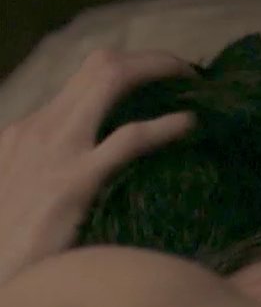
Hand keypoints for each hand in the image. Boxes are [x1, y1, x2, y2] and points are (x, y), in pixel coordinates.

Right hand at [0, 49, 195, 284]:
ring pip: (111, 80)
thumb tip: (103, 177)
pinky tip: (189, 125)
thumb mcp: (25, 196)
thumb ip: (57, 175)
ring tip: (195, 84)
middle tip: (190, 76)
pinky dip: (163, 126)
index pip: (83, 81)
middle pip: (101, 66)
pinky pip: (128, 139)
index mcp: (28, 131)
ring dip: (160, 71)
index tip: (165, 84)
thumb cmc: (11, 246)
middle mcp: (40, 128)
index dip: (130, 71)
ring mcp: (56, 150)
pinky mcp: (73, 181)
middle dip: (152, 60)